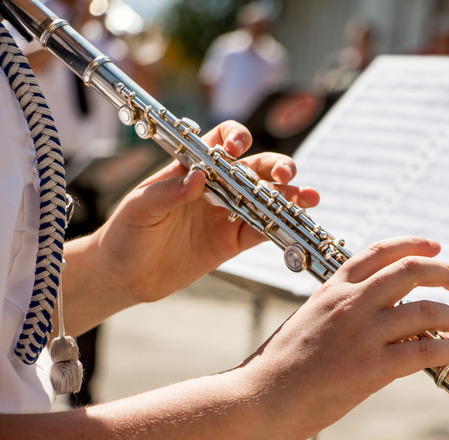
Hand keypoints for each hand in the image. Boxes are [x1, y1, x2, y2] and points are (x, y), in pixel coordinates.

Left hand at [88, 120, 319, 305]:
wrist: (124, 275)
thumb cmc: (125, 234)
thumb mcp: (140, 209)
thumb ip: (167, 192)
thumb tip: (198, 177)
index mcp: (192, 168)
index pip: (221, 141)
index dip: (235, 139)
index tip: (237, 150)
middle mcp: (215, 187)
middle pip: (254, 167)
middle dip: (275, 167)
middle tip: (284, 177)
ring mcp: (227, 214)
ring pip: (266, 198)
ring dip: (289, 196)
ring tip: (308, 198)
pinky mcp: (232, 242)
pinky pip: (261, 230)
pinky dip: (281, 226)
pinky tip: (298, 222)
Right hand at [236, 236, 448, 439]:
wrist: (260, 396)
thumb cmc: (280, 364)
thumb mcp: (308, 319)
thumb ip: (339, 310)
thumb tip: (371, 314)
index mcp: (333, 288)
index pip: (379, 251)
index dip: (412, 244)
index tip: (434, 247)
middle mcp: (351, 302)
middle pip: (410, 271)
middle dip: (443, 271)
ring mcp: (362, 332)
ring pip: (426, 310)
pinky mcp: (372, 365)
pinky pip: (426, 350)